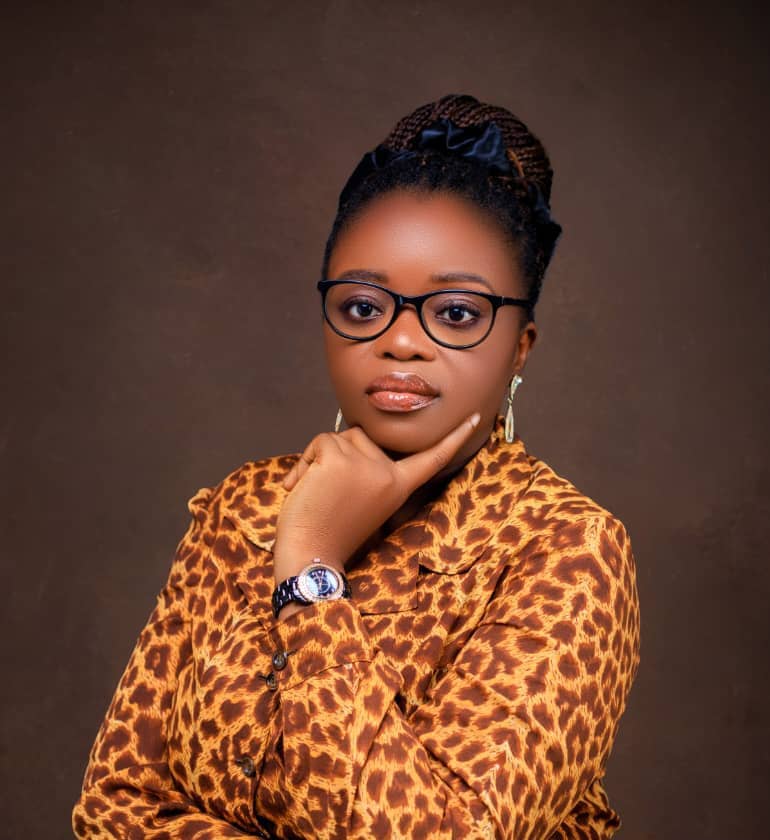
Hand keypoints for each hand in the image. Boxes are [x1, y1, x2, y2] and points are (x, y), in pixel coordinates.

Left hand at [272, 413, 480, 584]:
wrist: (310, 556)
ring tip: (313, 492)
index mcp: (399, 486)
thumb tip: (351, 434)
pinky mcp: (339, 459)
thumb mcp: (364, 498)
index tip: (475, 416)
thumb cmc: (329, 531)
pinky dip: (304, 462)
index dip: (454, 437)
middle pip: (362, 436)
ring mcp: (366, 465)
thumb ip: (369, 470)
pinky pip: (320, 441)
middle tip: (327, 494)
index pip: (432, 458)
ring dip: (317, 459)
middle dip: (338, 455)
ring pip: (338, 437)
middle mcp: (389, 473)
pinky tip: (300, 487)